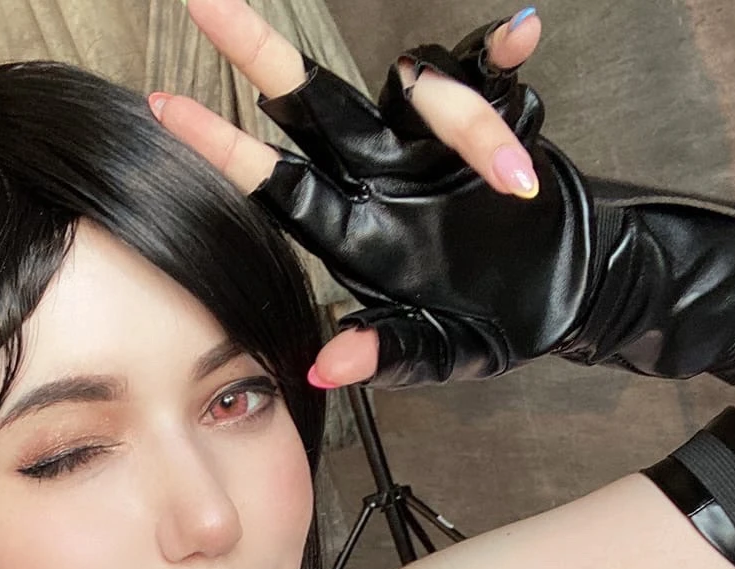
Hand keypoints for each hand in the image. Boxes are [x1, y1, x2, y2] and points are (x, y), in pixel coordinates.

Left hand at [149, 0, 543, 387]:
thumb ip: (389, 355)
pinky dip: (505, 48)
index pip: (273, 180)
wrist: (570, 295)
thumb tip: (328, 369)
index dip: (221, 145)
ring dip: (464, 117)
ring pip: (415, 85)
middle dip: (256, 48)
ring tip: (514, 178)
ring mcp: (427, 139)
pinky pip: (490, 66)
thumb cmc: (494, 322)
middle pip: (306, 96)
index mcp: (354, 230)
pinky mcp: (490, 113)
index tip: (163, 108)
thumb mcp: (441, 351)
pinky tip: (523, 33)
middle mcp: (378, 171)